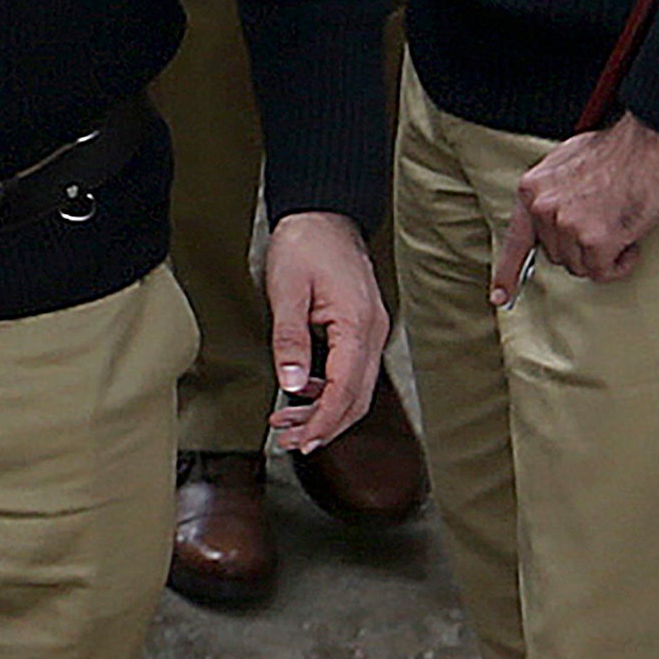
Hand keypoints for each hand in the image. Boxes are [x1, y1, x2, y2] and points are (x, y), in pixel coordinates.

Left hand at [262, 210, 387, 451]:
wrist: (322, 215)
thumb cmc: (305, 245)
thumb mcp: (286, 292)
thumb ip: (289, 340)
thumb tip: (293, 384)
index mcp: (357, 325)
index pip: (346, 389)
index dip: (324, 421)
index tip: (302, 441)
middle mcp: (372, 332)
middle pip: (357, 397)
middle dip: (326, 426)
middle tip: (293, 443)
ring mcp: (371, 331)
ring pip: (356, 388)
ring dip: (326, 411)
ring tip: (290, 425)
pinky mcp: (362, 328)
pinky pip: (352, 371)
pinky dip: (330, 390)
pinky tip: (303, 394)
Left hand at [495, 119, 658, 300]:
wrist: (651, 141)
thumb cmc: (617, 150)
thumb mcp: (566, 163)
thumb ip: (551, 192)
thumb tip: (553, 215)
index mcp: (532, 190)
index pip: (515, 240)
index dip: (508, 272)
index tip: (500, 297)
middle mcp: (542, 209)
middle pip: (558, 255)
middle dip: (582, 247)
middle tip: (607, 221)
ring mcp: (567, 225)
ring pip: (581, 266)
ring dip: (603, 255)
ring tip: (620, 224)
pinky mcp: (595, 239)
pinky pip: (603, 272)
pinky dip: (620, 264)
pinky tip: (631, 241)